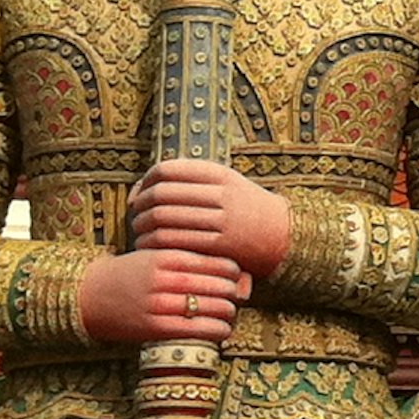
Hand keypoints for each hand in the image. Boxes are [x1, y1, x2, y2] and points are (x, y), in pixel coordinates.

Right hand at [80, 245, 250, 347]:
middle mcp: (164, 279)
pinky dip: (218, 330)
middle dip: (234, 292)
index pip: (217, 262)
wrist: (88, 295)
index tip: (236, 275)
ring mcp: (159, 304)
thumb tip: (234, 270)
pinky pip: (199, 330)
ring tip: (229, 313)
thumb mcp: (156, 255)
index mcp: (167, 255)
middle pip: (220, 285)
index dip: (234, 271)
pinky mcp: (155, 328)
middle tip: (237, 295)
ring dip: (229, 312)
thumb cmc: (130, 274)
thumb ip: (188, 259)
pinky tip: (222, 330)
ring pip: (214, 308)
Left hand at [129, 158, 293, 279]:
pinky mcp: (221, 245)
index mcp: (220, 174)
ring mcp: (223, 220)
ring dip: (143, 226)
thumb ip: (187, 182)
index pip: (168, 170)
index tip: (141, 194)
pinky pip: (176, 242)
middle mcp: (222, 194)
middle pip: (162, 194)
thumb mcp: (224, 183)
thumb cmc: (243, 208)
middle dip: (140, 206)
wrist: (282, 234)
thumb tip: (139, 189)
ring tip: (139, 232)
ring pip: (164, 219)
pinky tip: (150, 248)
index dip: (145, 182)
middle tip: (135, 215)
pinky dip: (154, 245)